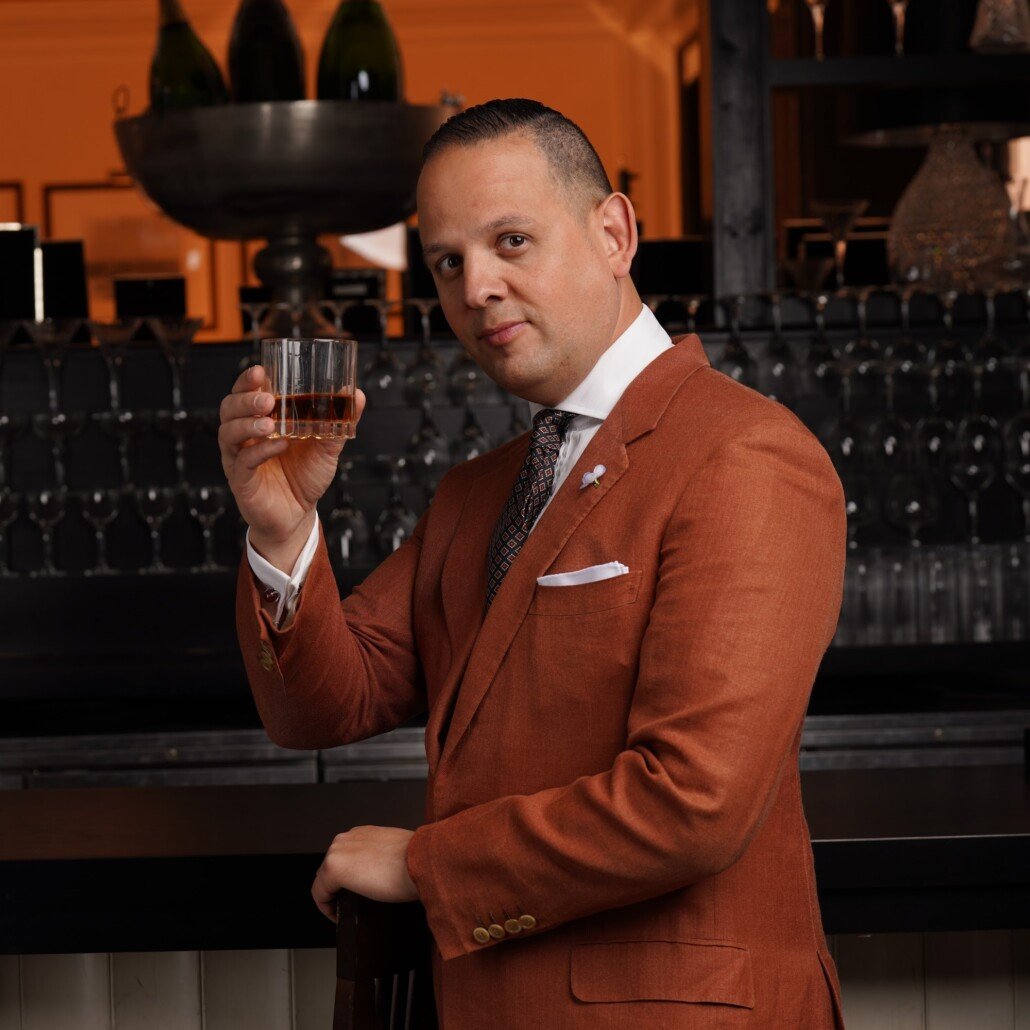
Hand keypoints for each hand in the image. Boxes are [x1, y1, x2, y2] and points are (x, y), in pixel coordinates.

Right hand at [218, 364, 365, 568]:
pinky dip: (260, 451)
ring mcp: (238, 459)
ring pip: (228, 433)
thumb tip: (356, 394)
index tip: (261, 370)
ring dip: (247, 424)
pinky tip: (278, 445)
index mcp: (259, 421)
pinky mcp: (241, 481)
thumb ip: (338, 422)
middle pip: (229, 408)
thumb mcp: (326, 447)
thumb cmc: (306, 477)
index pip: (245, 394)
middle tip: (267, 399)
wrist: (299, 517)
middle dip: (245, 399)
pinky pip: (243, 462)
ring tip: (270, 421)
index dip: (247, 380)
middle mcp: (244, 437)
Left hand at [311, 825, 417, 921]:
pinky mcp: (333, 867)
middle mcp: (347, 837)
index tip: (356, 894)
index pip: (345, 858)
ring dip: (332, 897)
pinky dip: (325, 907)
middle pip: (331, 869)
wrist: (422, 861)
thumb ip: (385, 858)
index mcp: (362, 833)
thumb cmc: (417, 861)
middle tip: (350, 906)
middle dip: (338, 888)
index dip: (347, 879)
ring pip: (324, 880)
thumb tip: (387, 873)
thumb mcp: (398, 853)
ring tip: (344, 912)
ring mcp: (338, 850)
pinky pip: (319, 893)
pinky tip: (337, 916)